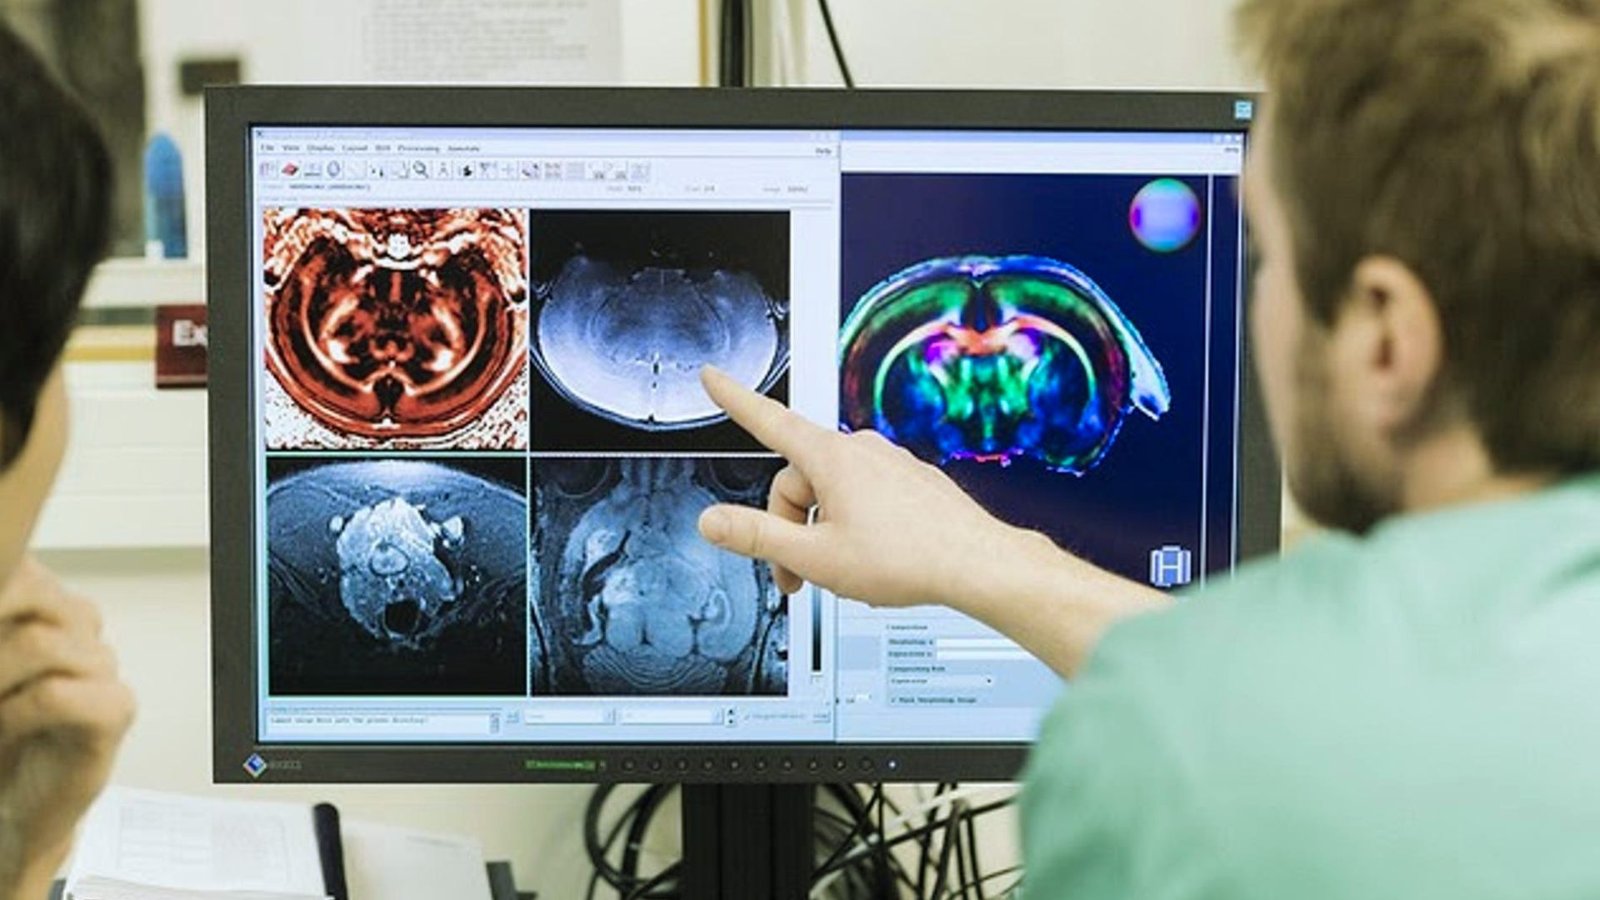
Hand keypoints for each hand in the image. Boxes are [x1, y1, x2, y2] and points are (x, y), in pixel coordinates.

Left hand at [0, 558, 133, 896]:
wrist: (16, 805)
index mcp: (47, 608)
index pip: (26, 568)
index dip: (5, 571)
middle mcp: (80, 629)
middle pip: (36, 593)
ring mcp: (102, 666)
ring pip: (43, 643)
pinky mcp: (115, 709)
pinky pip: (57, 693)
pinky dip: (16, 712)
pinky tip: (4, 726)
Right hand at [696, 366, 1023, 608]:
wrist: (976, 564)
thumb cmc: (906, 558)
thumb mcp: (814, 556)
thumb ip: (756, 536)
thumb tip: (712, 522)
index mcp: (830, 459)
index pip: (767, 420)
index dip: (734, 398)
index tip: (713, 376)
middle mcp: (860, 450)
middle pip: (797, 481)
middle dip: (788, 528)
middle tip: (794, 575)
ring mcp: (888, 464)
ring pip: (831, 492)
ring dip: (820, 530)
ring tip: (839, 572)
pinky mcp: (909, 482)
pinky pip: (864, 497)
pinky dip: (853, 526)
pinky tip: (871, 558)